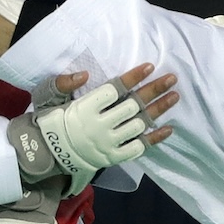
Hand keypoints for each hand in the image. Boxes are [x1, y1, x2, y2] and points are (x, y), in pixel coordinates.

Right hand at [10, 63, 178, 195]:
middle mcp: (99, 126)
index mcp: (85, 108)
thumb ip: (64, 83)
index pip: (114, 89)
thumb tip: (84, 74)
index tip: (150, 66)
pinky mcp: (114, 157)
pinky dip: (155, 138)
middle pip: (132, 105)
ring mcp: (108, 143)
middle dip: (154, 90)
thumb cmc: (53, 120)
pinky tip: (168, 128)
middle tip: (172, 79)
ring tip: (174, 96)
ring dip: (158, 110)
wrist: (49, 153)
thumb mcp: (50, 98)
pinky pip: (139, 148)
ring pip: (139, 124)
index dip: (133, 77)